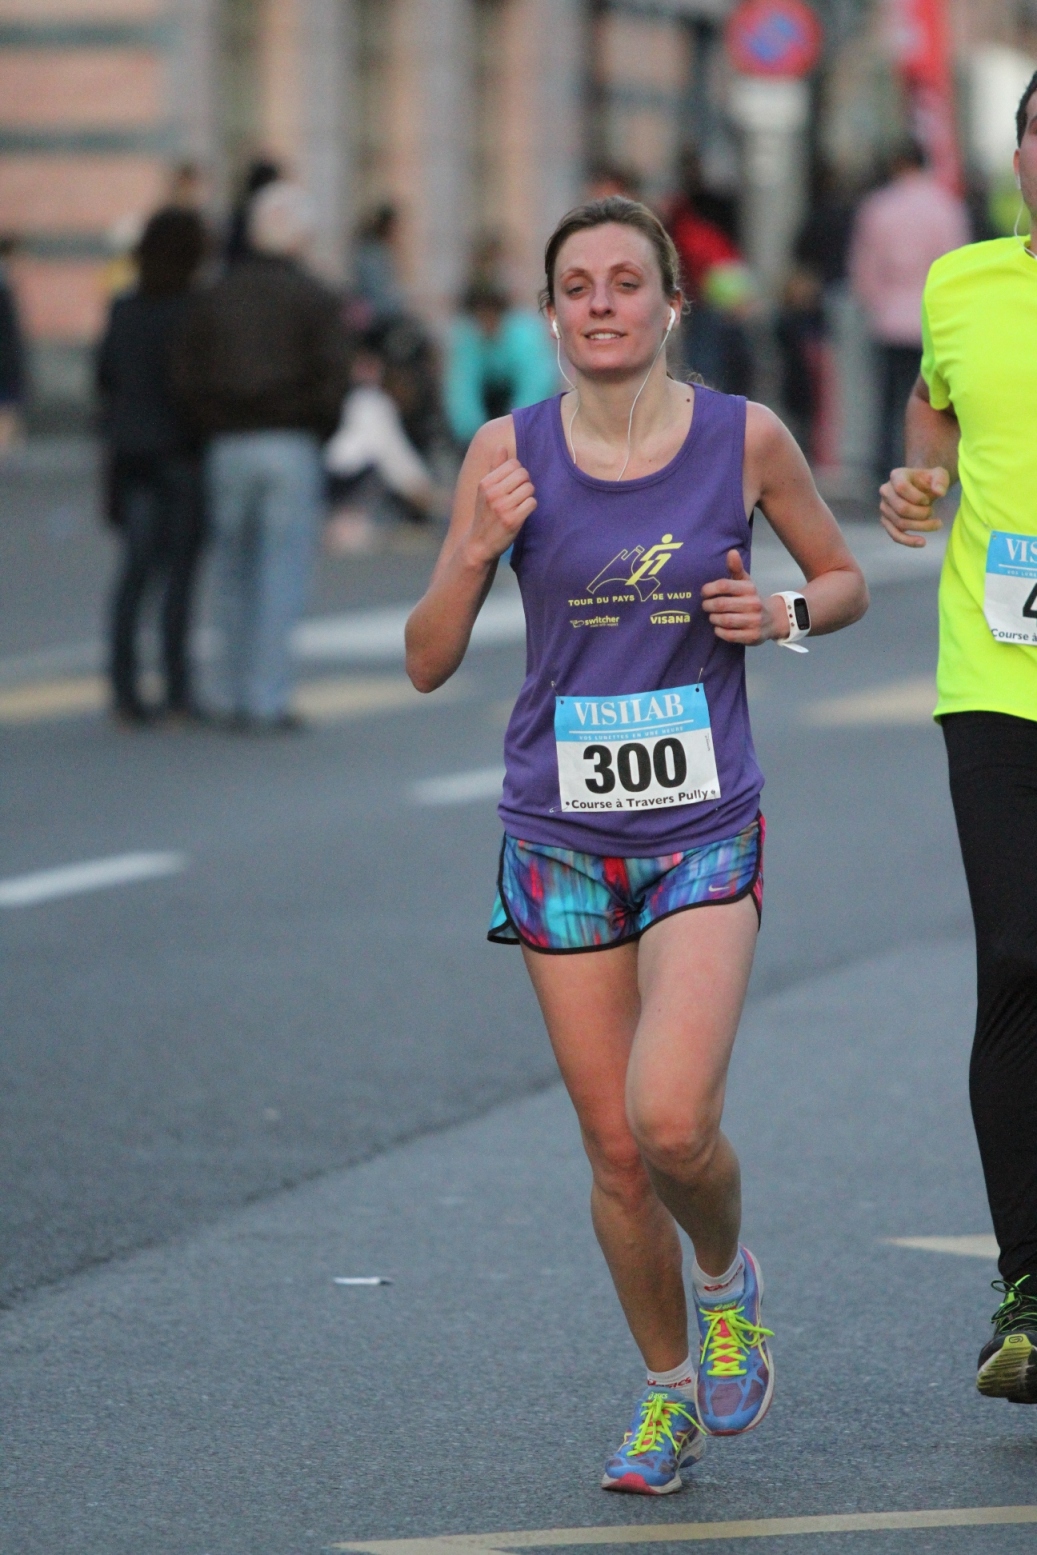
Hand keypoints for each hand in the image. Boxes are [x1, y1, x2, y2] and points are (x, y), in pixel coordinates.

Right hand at [466, 449, 536, 564]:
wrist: (479, 544)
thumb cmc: (485, 514)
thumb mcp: (485, 490)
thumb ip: (494, 468)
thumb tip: (500, 446)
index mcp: (485, 483)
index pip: (513, 464)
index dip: (518, 472)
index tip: (513, 484)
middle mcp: (493, 493)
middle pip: (523, 474)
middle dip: (525, 483)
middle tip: (519, 495)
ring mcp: (502, 507)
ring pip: (529, 488)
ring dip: (528, 496)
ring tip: (519, 504)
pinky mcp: (513, 520)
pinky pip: (532, 503)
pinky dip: (530, 507)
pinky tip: (522, 513)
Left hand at [700, 550, 780, 644]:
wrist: (773, 619)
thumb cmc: (752, 598)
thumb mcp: (745, 582)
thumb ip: (736, 568)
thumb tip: (731, 552)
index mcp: (749, 588)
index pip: (724, 585)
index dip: (709, 589)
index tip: (704, 593)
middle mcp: (753, 604)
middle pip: (721, 604)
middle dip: (708, 606)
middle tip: (705, 606)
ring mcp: (754, 621)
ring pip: (725, 620)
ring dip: (713, 619)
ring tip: (712, 617)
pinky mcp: (752, 636)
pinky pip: (730, 635)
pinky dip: (720, 631)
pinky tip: (718, 627)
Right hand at [879, 466, 948, 548]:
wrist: (921, 488)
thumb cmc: (929, 481)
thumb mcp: (939, 475)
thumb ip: (941, 481)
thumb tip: (940, 492)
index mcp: (896, 476)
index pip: (901, 487)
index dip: (917, 497)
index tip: (928, 499)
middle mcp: (886, 491)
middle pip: (901, 508)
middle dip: (921, 514)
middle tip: (933, 512)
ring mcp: (884, 507)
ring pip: (900, 523)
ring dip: (920, 527)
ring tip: (936, 524)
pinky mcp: (886, 522)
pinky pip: (895, 535)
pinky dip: (909, 541)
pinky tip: (922, 543)